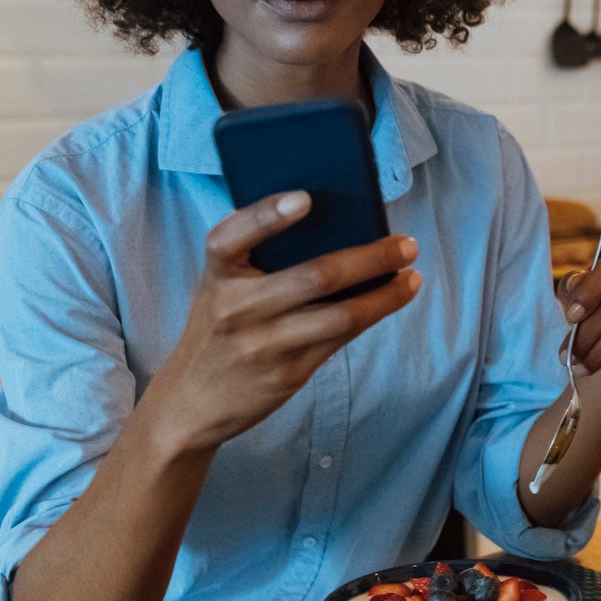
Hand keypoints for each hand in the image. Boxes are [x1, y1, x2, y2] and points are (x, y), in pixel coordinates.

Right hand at [145, 191, 420, 451]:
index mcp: (216, 274)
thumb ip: (256, 259)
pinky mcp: (286, 374)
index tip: (306, 198)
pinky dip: (372, 315)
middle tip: (406, 245)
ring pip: (341, 315)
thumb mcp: (220, 288)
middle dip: (371, 258)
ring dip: (386, 294)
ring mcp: (263, 344)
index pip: (231, 236)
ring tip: (411, 275)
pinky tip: (391, 299)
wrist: (190, 402)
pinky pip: (340, 340)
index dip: (267, 215)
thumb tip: (333, 223)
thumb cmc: (219, 328)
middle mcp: (237, 308)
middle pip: (315, 277)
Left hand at [558, 230, 600, 373]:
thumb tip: (576, 285)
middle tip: (566, 355)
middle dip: (588, 331)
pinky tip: (599, 363)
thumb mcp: (580, 286)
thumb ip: (574, 284)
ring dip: (599, 350)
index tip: (571, 316)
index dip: (592, 289)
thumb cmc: (600, 295)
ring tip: (578, 365)